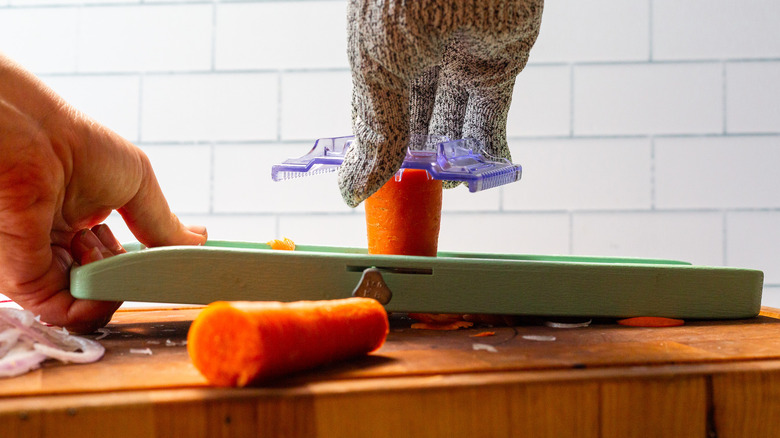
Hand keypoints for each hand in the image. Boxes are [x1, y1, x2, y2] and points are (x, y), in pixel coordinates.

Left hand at [0, 54, 206, 332]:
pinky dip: (95, 306)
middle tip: (136, 254)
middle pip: (104, 281)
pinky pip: (66, 311)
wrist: (34, 139)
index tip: (163, 256)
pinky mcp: (26, 279)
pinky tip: (107, 279)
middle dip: (128, 273)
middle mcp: (58, 242)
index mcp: (79, 218)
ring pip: (88, 301)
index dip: (140, 260)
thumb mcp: (139, 184)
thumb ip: (165, 224)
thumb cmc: (76, 146)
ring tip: (113, 256)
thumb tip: (197, 243)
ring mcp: (41, 262)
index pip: (114, 257)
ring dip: (114, 286)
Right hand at [338, 0, 543, 206]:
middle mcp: (416, 58)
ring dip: (454, 158)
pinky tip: (484, 172)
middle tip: (418, 192)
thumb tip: (353, 191)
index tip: (375, 191)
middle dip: (417, 158)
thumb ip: (375, 127)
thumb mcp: (379, 68)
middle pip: (415, 122)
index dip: (375, 151)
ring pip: (453, 122)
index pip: (374, 113)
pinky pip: (490, 112)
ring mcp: (458, 60)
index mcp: (378, 52)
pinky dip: (489, 146)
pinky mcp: (499, 61)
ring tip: (451, 185)